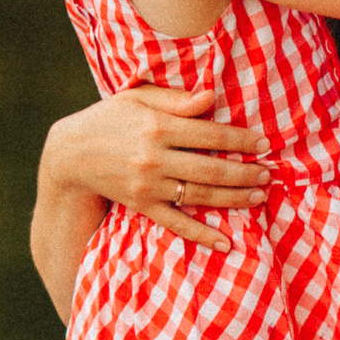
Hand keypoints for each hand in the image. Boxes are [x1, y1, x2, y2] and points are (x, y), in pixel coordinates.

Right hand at [41, 87, 269, 250]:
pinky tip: (226, 242)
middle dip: (245, 173)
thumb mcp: (138, 97)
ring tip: (259, 197)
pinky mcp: (142, 206)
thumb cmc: (110, 118)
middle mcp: (154, 157)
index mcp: (157, 126)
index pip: (210, 135)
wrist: (70, 153)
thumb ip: (176, 99)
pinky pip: (177, 224)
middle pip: (212, 170)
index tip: (263, 144)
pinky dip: (202, 235)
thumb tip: (212, 96)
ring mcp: (148, 185)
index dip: (241, 141)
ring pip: (201, 196)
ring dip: (235, 199)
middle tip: (268, 174)